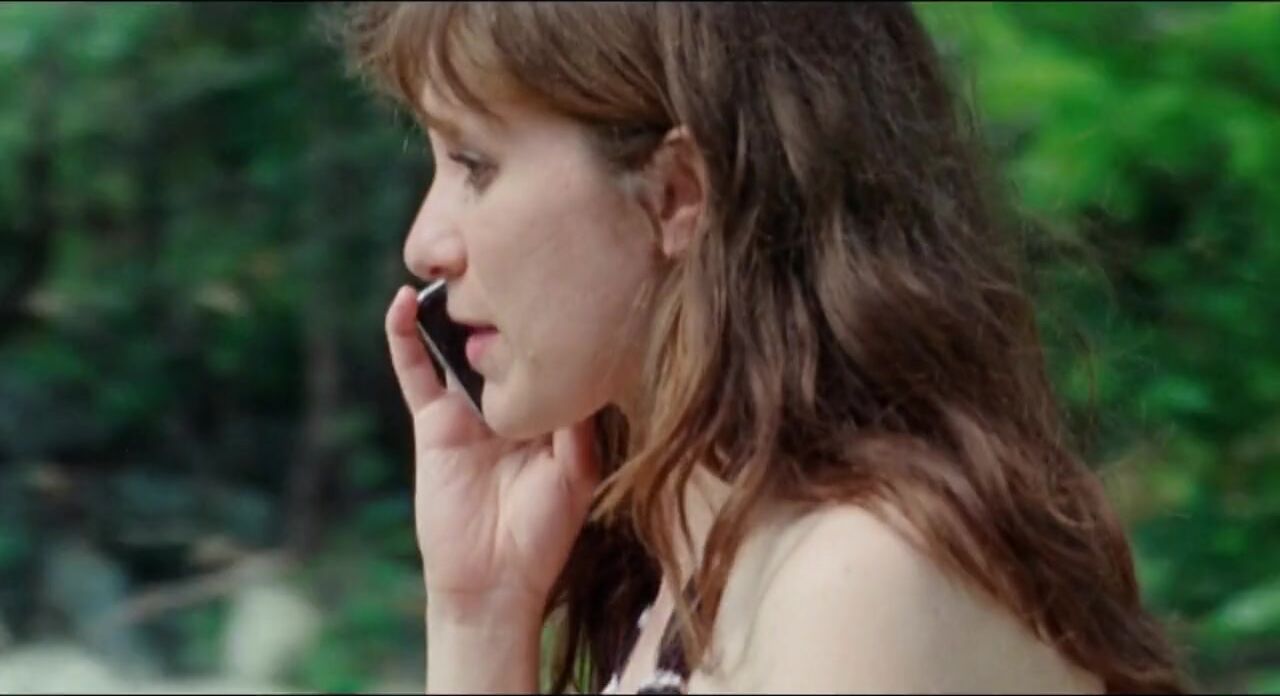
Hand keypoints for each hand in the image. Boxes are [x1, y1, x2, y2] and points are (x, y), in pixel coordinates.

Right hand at [385, 285, 599, 619]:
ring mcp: (467, 409)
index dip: (551, 313)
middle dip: (501, 296)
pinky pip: (414, 372)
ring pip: (456, 344)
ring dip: (452, 304)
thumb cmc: (543, 533)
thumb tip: (584, 361)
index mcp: (546, 409)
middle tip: (506, 245)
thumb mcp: (576, 472)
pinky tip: (403, 303)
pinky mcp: (433, 422)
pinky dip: (404, 338)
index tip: (561, 268)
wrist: (495, 581)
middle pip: (500, 336)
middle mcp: (507, 401)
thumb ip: (577, 420)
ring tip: (454, 257)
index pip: (546, 349)